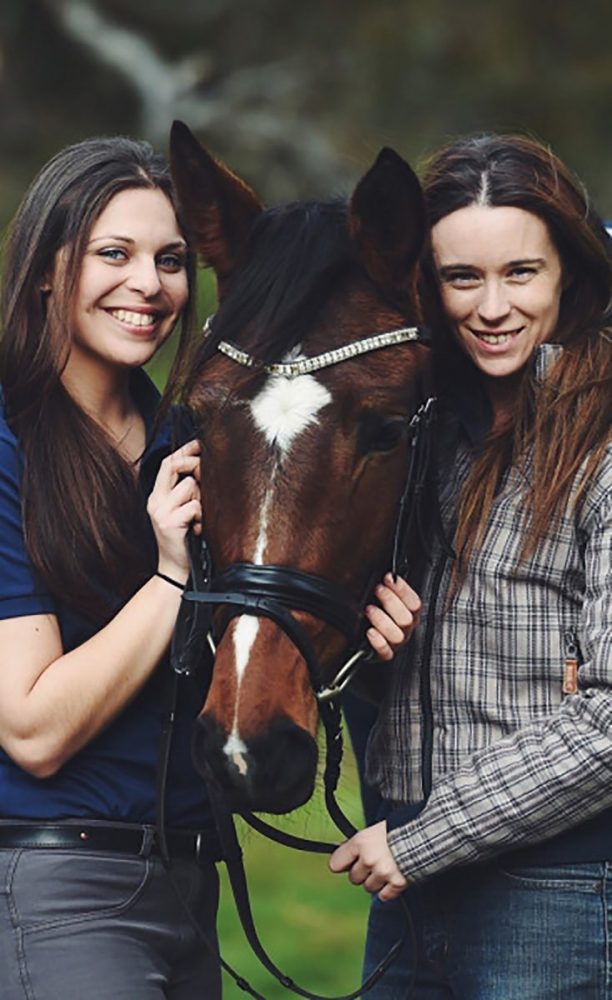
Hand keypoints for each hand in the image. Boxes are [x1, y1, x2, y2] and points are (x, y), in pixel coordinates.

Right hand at [146, 439, 201, 580]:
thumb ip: (186, 492)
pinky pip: (195, 506)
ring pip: (190, 486)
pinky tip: (198, 528)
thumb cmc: (184, 540)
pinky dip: (202, 516)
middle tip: (206, 480)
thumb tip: (205, 467)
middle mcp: (155, 501)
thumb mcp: (181, 512)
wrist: (175, 570)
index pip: (168, 462)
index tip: (200, 444)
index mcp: (157, 496)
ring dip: (201, 499)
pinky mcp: (169, 523)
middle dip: (195, 466)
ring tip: (199, 517)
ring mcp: (160, 511)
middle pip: (174, 466)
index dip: (185, 450)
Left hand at [329, 821, 408, 901]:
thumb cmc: (397, 829)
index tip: (348, 862)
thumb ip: (357, 844)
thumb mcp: (372, 830)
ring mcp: (383, 872)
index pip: (336, 863)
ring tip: (387, 867)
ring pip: (368, 888)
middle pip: (353, 878)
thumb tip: (340, 852)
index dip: (343, 863)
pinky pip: (384, 896)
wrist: (424, 834)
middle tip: (374, 861)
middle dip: (362, 872)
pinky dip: (389, 889)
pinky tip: (394, 876)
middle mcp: (369, 858)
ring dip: (376, 881)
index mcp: (360, 842)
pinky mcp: (397, 883)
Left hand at [365, 574, 420, 660]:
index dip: (402, 589)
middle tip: (378, 590)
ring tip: (369, 609)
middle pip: (407, 619)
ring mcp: (396, 643)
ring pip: (397, 636)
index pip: (414, 603)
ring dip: (382, 620)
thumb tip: (390, 574)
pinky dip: (378, 642)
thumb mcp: (382, 595)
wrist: (363, 633)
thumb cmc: (376, 610)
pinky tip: (370, 632)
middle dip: (391, 601)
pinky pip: (386, 653)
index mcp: (410, 613)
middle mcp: (406, 629)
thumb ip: (389, 586)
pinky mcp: (384, 654)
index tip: (389, 577)